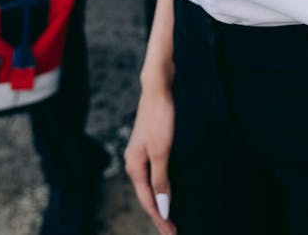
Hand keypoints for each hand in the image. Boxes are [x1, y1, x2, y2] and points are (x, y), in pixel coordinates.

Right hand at [125, 85, 176, 234]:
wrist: (158, 86)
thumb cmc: (159, 116)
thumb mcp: (162, 151)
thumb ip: (161, 180)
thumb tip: (162, 207)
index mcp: (134, 166)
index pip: (148, 202)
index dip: (160, 220)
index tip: (172, 233)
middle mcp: (134, 162)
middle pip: (147, 195)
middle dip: (159, 215)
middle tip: (173, 231)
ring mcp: (141, 153)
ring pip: (150, 184)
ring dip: (161, 201)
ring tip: (171, 216)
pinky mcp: (150, 144)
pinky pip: (155, 173)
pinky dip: (162, 185)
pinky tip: (169, 188)